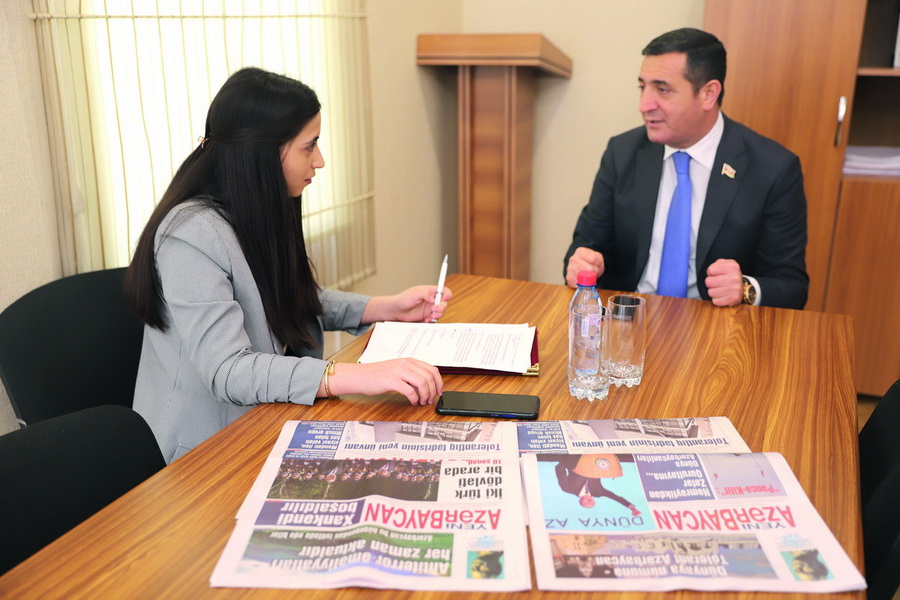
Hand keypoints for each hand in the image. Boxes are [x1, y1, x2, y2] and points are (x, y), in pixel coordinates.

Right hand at [326, 359, 442, 404]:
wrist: (360, 376)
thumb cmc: (378, 375)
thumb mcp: (398, 369)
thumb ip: (412, 374)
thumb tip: (427, 385)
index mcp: (409, 361)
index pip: (432, 370)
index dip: (439, 382)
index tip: (439, 391)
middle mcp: (405, 364)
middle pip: (429, 377)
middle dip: (433, 391)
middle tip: (430, 399)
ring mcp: (398, 372)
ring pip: (422, 383)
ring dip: (425, 395)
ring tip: (422, 401)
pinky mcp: (391, 381)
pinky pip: (410, 391)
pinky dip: (414, 398)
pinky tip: (412, 402)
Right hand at [566, 247, 604, 287]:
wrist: (581, 266)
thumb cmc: (590, 262)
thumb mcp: (597, 257)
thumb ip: (597, 260)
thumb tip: (591, 270)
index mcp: (580, 252)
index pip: (593, 259)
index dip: (598, 263)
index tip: (596, 264)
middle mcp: (573, 259)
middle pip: (590, 269)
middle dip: (595, 272)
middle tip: (594, 272)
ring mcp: (570, 269)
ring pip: (586, 278)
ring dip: (590, 279)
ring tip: (588, 275)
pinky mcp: (569, 279)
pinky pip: (581, 284)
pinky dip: (584, 284)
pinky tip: (584, 280)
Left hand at [705, 259, 742, 306]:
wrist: (742, 287)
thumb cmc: (730, 275)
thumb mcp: (725, 264)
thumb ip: (717, 264)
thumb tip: (710, 271)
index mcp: (732, 267)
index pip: (710, 270)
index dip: (710, 273)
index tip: (715, 274)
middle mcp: (735, 278)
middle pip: (709, 282)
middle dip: (710, 283)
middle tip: (716, 283)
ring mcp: (735, 289)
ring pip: (711, 292)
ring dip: (713, 291)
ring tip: (719, 289)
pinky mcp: (734, 299)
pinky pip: (716, 301)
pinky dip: (717, 299)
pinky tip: (722, 295)